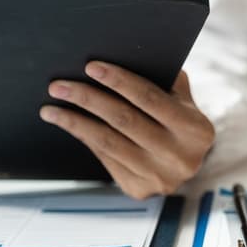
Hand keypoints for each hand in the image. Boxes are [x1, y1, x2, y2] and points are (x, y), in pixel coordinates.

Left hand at [40, 62, 214, 198]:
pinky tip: (68, 124)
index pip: (150, 98)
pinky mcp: (139, 189)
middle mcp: (180, 156)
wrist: (187, 163)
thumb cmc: (179, 118)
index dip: (119, 81)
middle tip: (58, 86)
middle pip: (124, 120)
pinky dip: (84, 138)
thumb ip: (162, 80)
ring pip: (108, 142)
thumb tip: (121, 57)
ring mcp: (159, 177)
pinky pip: (105, 158)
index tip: (91, 67)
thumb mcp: (182, 98)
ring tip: (50, 107)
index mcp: (195, 129)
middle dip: (87, 100)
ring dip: (74, 122)